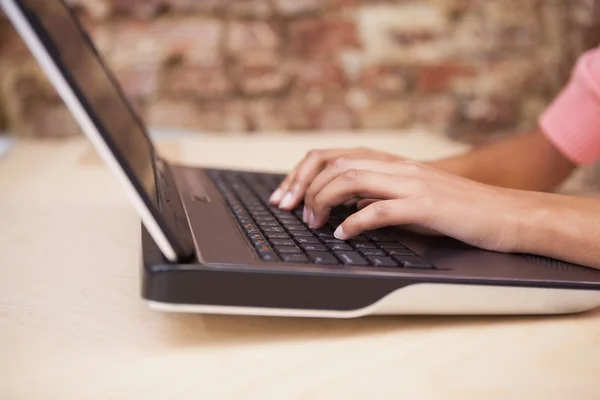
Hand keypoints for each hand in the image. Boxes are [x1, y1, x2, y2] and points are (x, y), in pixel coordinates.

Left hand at [302, 158, 529, 252]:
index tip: (284, 196)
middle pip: (336, 163)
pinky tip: (344, 235)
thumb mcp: (410, 196)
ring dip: (324, 200)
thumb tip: (345, 206)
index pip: (334, 155)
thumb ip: (378, 195)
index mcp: (391, 163)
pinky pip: (381, 210)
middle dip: (303, 186)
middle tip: (289, 211)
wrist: (505, 213)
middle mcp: (398, 167)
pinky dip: (355, 222)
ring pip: (352, 178)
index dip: (302, 173)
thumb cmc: (456, 209)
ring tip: (313, 222)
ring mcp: (412, 183)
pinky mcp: (427, 205)